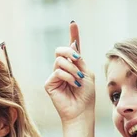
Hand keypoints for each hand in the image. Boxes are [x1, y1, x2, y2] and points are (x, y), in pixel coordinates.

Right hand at [44, 21, 95, 136]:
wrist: (81, 112)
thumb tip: (72, 46)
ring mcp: (55, 76)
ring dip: (72, 69)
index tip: (73, 24)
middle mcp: (63, 69)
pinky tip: (74, 85)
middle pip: (61, 50)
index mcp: (74, 65)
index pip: (72, 48)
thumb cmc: (86, 96)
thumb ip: (79, 60)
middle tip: (77, 59)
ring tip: (78, 80)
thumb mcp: (87, 74)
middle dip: (69, 52)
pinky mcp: (49, 84)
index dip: (72, 35)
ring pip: (60, 61)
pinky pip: (57, 72)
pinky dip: (68, 77)